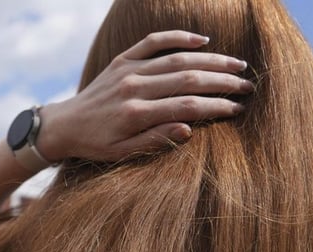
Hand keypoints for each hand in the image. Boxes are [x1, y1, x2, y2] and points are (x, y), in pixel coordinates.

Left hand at [38, 30, 252, 162]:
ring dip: (211, 60)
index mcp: (135, 114)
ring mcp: (128, 70)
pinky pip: (153, 42)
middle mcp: (134, 87)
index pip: (188, 106)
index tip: (238, 109)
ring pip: (178, 58)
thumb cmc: (95, 144)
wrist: (64, 125)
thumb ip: (155, 140)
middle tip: (247, 87)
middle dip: (223, 82)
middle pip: (189, 79)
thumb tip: (189, 130)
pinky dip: (178, 37)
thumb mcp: (122, 153)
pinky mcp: (122, 60)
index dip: (217, 106)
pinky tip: (202, 41)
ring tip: (237, 66)